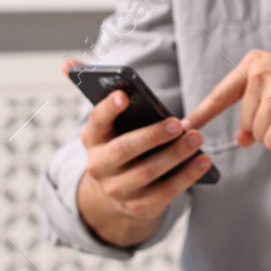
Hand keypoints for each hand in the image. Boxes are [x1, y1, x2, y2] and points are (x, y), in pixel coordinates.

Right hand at [64, 58, 213, 248]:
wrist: (116, 195)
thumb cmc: (122, 145)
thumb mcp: (110, 126)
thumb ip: (102, 96)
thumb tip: (66, 63)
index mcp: (93, 139)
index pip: (96, 122)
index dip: (108, 109)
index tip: (123, 95)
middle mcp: (100, 167)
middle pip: (124, 150)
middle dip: (152, 136)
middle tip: (178, 123)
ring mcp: (118, 190)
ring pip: (147, 172)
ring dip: (175, 155)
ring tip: (197, 138)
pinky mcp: (139, 207)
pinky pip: (165, 192)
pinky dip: (187, 176)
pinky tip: (204, 161)